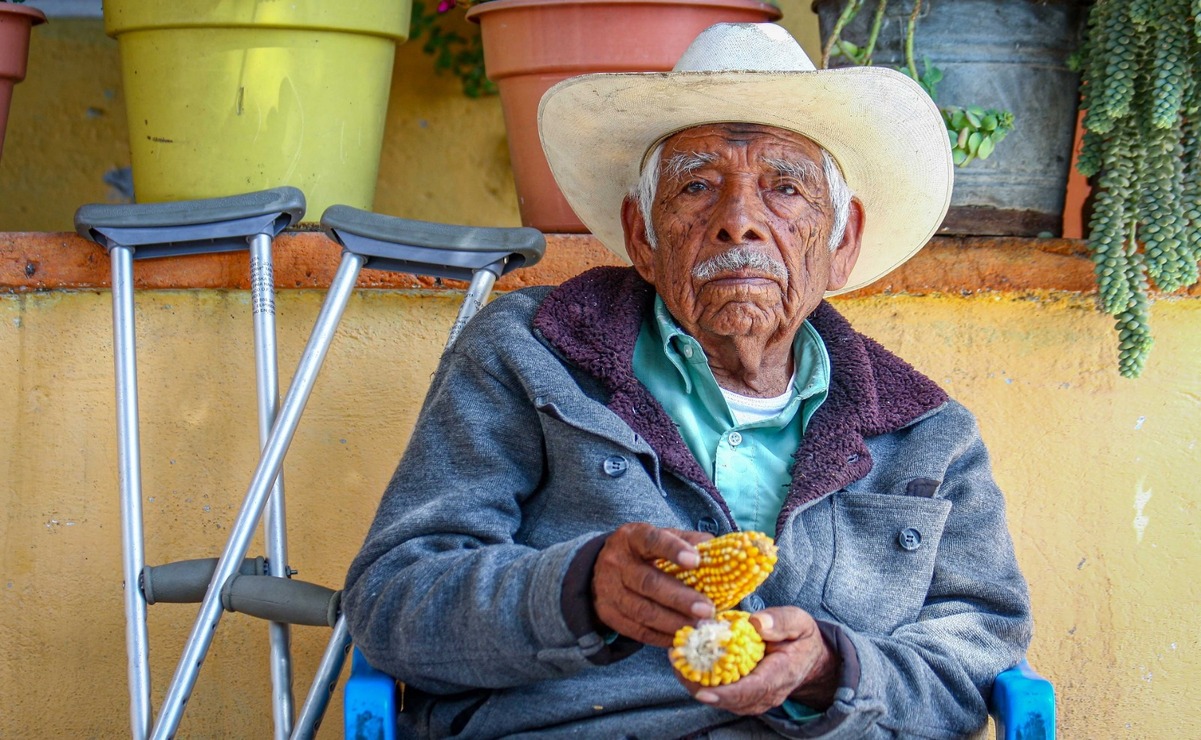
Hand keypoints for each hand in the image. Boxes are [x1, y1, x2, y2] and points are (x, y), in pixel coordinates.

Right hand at [591, 522, 714, 646]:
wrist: (601, 570)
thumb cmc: (643, 553)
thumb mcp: (661, 537)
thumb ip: (688, 541)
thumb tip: (719, 551)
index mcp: (632, 538)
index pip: (651, 540)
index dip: (673, 550)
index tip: (696, 561)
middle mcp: (617, 562)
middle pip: (648, 583)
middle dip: (680, 598)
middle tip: (707, 609)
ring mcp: (609, 590)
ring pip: (643, 611)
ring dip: (674, 622)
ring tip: (699, 626)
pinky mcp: (609, 614)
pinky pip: (638, 630)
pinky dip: (662, 636)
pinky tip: (682, 636)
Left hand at [675, 606, 839, 715]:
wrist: (808, 659)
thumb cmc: (800, 638)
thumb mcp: (799, 622)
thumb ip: (781, 622)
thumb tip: (758, 623)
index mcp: (780, 675)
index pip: (752, 690)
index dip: (726, 693)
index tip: (704, 691)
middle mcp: (765, 694)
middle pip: (729, 699)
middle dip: (700, 685)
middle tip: (677, 662)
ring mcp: (754, 698)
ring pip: (721, 699)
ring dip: (696, 683)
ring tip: (677, 660)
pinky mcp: (743, 695)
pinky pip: (720, 693)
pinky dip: (701, 681)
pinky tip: (685, 662)